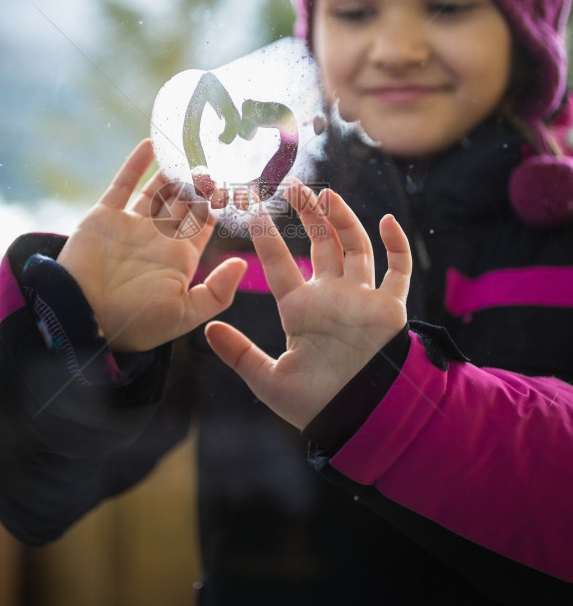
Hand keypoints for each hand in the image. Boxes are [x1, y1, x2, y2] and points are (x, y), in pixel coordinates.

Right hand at [57, 139, 246, 351]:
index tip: (235, 182)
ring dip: (174, 171)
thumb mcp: (185, 314)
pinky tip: (151, 143)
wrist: (82, 318)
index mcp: (179, 257)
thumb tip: (241, 263)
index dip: (219, 203)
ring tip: (189, 151)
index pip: (205, 221)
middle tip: (214, 161)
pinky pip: (123, 184)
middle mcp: (158, 237)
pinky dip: (136, 164)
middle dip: (200, 182)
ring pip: (158, 189)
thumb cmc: (135, 322)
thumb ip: (217, 292)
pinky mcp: (104, 216)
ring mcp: (131, 225)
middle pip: (185, 200)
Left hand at [205, 181, 410, 428]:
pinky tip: (387, 220)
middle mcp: (330, 297)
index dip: (267, 236)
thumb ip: (239, 353)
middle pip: (320, 244)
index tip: (252, 210)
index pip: (279, 263)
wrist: (356, 419)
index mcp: (300, 309)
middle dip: (308, 214)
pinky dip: (397, 246)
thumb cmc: (313, 404)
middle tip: (293, 186)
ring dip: (343, 220)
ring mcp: (361, 299)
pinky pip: (398, 271)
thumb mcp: (267, 379)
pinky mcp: (390, 308)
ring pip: (355, 248)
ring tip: (327, 194)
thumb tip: (206, 330)